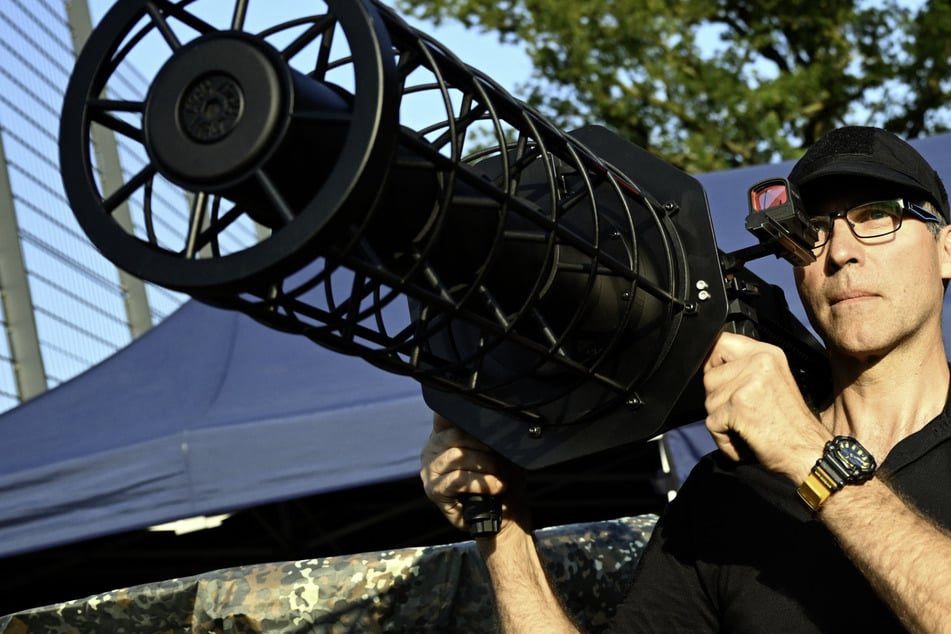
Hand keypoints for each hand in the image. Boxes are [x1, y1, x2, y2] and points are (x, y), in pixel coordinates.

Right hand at [420, 414, 527, 535]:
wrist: (504, 514)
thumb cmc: (501, 478)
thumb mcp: (498, 449)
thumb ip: (486, 431)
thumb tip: (491, 414)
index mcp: (444, 435)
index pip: (445, 415)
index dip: (461, 414)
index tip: (483, 419)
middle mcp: (431, 449)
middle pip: (456, 435)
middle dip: (484, 446)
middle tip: (502, 458)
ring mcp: (430, 470)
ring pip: (457, 455)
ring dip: (485, 464)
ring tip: (501, 475)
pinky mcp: (434, 490)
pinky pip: (458, 479)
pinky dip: (481, 482)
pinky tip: (496, 486)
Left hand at [702, 332, 829, 482]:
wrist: (810, 451)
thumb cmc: (791, 424)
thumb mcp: (772, 380)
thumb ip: (745, 367)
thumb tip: (712, 365)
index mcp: (767, 353)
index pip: (720, 342)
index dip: (714, 364)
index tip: (725, 382)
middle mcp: (759, 362)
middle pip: (709, 375)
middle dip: (717, 398)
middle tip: (744, 411)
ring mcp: (748, 382)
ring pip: (708, 400)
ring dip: (721, 419)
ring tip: (747, 425)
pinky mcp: (739, 405)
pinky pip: (711, 423)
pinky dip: (723, 438)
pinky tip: (744, 439)